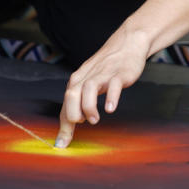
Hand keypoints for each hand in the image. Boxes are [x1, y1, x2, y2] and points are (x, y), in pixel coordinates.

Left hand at [54, 27, 148, 148]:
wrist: (127, 43)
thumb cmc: (107, 66)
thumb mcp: (89, 80)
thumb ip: (80, 100)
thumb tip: (70, 124)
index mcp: (78, 79)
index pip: (66, 103)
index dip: (63, 125)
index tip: (61, 144)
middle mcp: (88, 76)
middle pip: (71, 94)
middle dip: (72, 114)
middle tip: (80, 125)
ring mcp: (104, 74)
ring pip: (89, 88)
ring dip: (88, 106)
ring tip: (94, 120)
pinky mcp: (120, 73)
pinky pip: (114, 85)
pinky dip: (111, 97)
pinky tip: (111, 108)